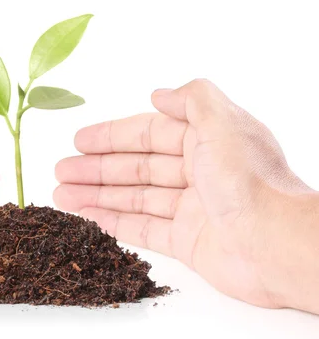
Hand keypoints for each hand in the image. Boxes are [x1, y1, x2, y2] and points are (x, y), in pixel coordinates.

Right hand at [54, 79, 318, 310]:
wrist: (277, 244)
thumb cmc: (249, 181)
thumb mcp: (221, 121)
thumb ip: (191, 98)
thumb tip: (159, 94)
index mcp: (205, 141)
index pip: (147, 135)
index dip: (111, 136)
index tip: (78, 140)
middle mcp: (198, 173)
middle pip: (135, 168)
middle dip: (96, 168)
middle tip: (60, 170)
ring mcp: (191, 209)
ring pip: (134, 198)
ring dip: (96, 195)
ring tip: (61, 195)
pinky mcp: (188, 243)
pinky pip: (142, 230)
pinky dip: (113, 223)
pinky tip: (86, 219)